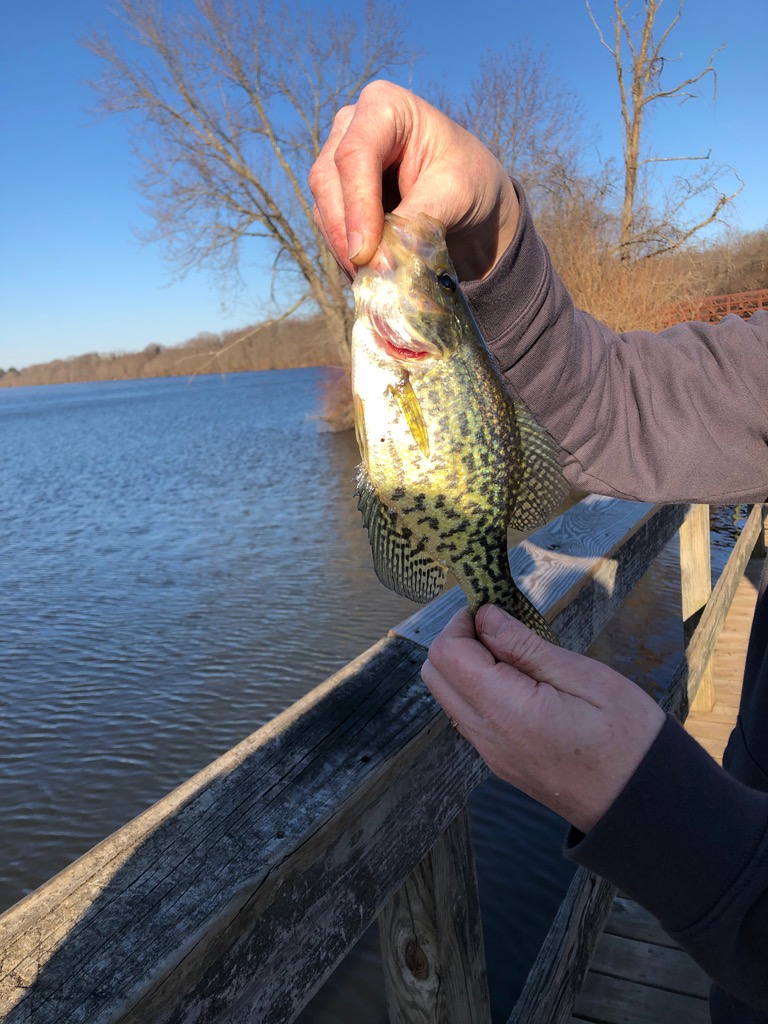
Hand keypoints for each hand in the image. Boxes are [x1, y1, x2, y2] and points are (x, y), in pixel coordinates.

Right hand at [309, 80, 518, 281]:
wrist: (472, 201)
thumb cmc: (471, 182)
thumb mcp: (455, 194)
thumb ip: (417, 220)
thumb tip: (379, 260)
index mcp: (385, 106)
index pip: (355, 154)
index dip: (357, 206)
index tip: (365, 253)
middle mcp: (351, 127)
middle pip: (328, 181)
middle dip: (345, 233)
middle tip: (368, 275)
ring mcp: (338, 162)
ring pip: (323, 208)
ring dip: (344, 249)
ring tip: (375, 281)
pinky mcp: (337, 196)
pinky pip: (329, 228)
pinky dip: (347, 255)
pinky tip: (371, 276)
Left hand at [422, 604, 665, 832]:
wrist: (644, 804)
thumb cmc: (629, 738)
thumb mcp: (585, 678)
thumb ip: (526, 647)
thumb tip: (485, 617)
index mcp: (506, 712)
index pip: (448, 655)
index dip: (462, 623)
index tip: (494, 608)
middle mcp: (487, 736)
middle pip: (436, 675)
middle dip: (457, 640)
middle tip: (502, 625)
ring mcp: (490, 753)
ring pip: (449, 696)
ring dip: (466, 664)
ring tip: (516, 651)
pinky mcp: (500, 760)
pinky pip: (469, 715)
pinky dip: (478, 687)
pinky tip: (520, 679)